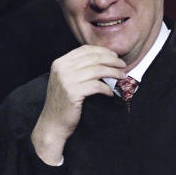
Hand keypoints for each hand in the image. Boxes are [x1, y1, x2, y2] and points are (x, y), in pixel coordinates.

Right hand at [31, 45, 125, 164]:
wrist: (52, 124)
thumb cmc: (63, 103)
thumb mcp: (65, 80)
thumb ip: (77, 68)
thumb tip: (102, 59)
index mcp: (60, 63)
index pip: (85, 50)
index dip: (102, 51)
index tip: (114, 56)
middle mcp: (62, 69)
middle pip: (93, 58)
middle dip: (111, 60)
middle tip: (123, 65)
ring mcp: (67, 80)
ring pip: (97, 70)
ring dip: (113, 72)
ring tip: (122, 76)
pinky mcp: (73, 92)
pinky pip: (96, 86)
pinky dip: (106, 88)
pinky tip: (110, 92)